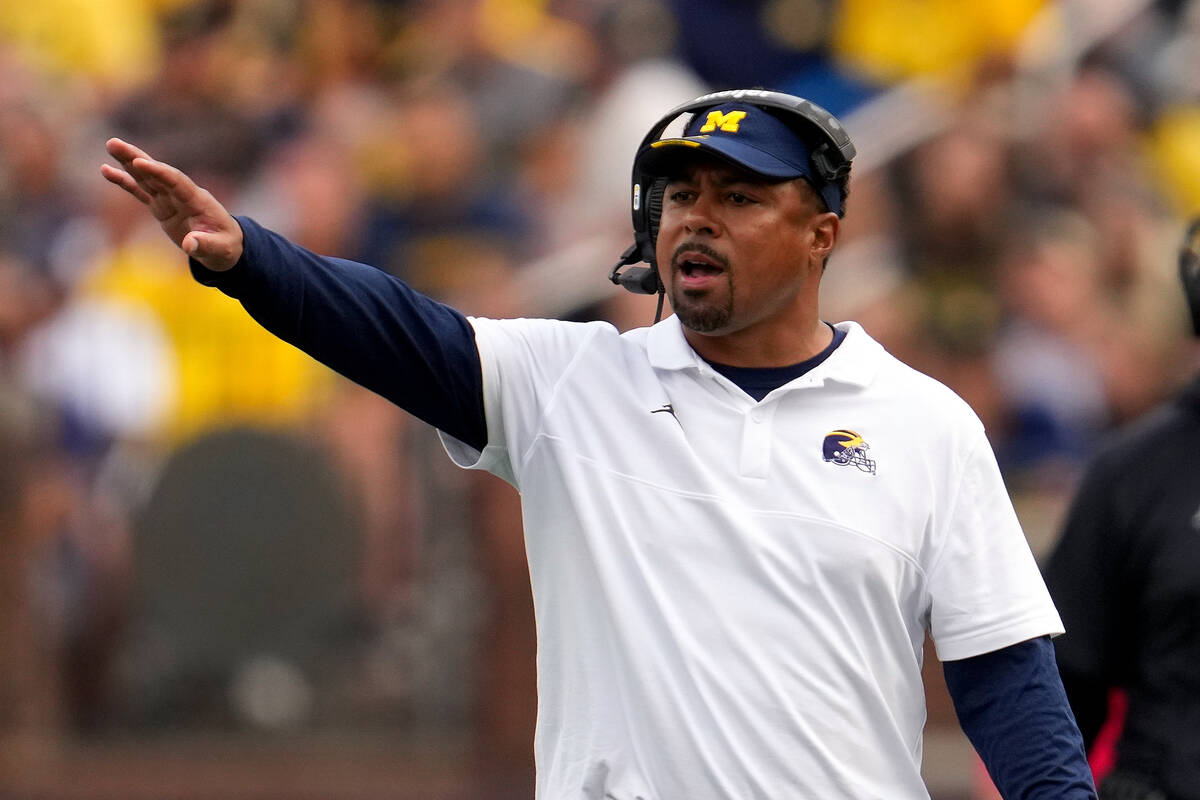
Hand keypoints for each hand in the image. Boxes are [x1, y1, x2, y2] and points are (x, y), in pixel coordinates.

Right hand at [101, 138, 243, 271]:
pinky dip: (125, 182)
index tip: (139, 163)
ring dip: (128, 163)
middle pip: (158, 173)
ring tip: (111, 146)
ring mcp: (170, 199)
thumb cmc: (225, 246)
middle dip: (137, 158)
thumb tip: (189, 245)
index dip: (159, 172)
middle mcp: (182, 194)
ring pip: (147, 177)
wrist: (224, 246)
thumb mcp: (220, 249)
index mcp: (198, 200)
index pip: (176, 181)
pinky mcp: (161, 206)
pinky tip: (106, 170)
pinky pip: (141, 191)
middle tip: (114, 143)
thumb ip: (205, 244)